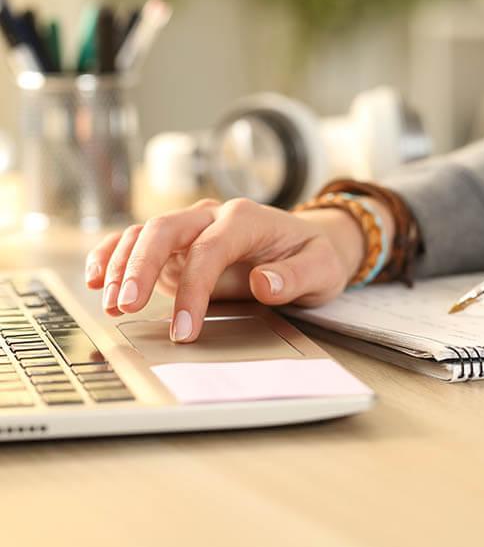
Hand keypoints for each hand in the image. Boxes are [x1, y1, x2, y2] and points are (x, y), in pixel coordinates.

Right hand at [85, 197, 390, 341]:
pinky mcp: (180, 246)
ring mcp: (193, 229)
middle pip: (165, 229)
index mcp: (246, 218)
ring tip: (111, 302)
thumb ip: (294, 277)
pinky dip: (116, 254)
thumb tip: (262, 284)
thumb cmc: (314, 256)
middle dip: (140, 266)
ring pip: (146, 233)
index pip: (209, 249)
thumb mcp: (321, 269)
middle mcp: (213, 217)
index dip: (193, 289)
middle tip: (125, 305)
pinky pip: (140, 242)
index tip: (184, 328)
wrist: (307, 244)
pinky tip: (98, 276)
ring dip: (123, 265)